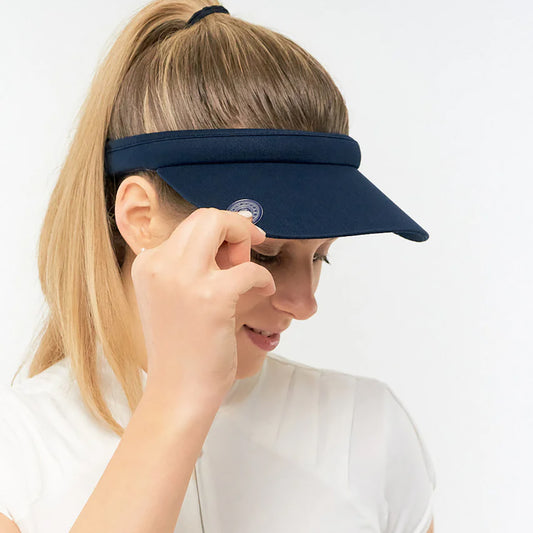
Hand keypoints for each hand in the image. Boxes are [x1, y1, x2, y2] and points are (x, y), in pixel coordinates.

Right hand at [130, 208, 275, 405]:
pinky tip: (263, 292)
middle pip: (205, 216)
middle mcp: (159, 265)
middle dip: (234, 227)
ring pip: (220, 224)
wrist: (178, 391)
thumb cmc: (182, 347)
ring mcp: (182, 279)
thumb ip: (192, 265)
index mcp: (147, 264)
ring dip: (244, 242)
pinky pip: (249, 268)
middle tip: (244, 254)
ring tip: (246, 274)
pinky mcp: (211, 297)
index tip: (233, 254)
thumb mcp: (173, 296)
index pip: (190, 225)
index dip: (218, 235)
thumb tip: (231, 237)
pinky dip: (263, 278)